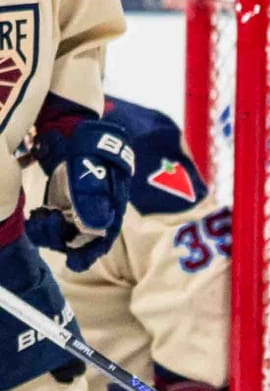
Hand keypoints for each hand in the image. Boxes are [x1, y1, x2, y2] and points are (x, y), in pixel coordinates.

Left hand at [28, 114, 136, 270]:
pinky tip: (37, 219)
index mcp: (112, 204)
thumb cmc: (87, 145)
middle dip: (66, 242)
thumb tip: (94, 227)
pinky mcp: (66, 200)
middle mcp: (99, 209)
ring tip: (38, 224)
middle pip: (85, 237)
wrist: (73, 126)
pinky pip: (57, 219)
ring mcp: (82, 205)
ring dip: (53, 233)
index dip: (91, 251)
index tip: (76, 264)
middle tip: (47, 233)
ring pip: (69, 230)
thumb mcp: (89, 168)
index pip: (105, 234)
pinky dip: (46, 224)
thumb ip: (91, 195)